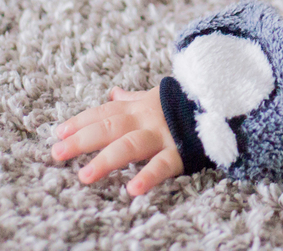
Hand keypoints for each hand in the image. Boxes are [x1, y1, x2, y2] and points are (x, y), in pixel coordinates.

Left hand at [51, 85, 184, 195]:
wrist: (226, 103)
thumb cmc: (188, 102)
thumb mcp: (159, 95)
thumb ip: (133, 98)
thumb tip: (113, 93)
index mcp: (140, 107)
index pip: (104, 113)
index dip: (80, 122)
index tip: (58, 133)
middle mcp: (147, 120)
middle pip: (109, 127)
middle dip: (81, 140)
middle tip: (56, 153)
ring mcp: (163, 136)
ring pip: (130, 146)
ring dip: (106, 160)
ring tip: (84, 176)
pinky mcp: (181, 152)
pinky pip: (163, 165)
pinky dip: (148, 177)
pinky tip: (132, 190)